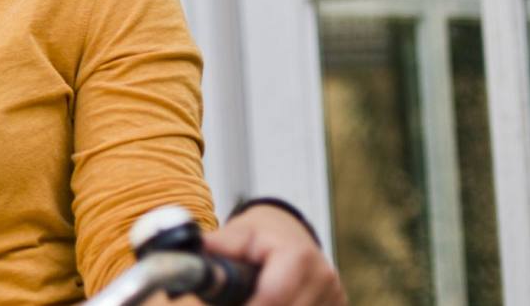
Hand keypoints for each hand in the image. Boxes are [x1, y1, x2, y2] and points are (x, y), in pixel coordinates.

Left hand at [200, 204, 343, 304]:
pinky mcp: (338, 305)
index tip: (229, 305)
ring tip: (250, 297)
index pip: (273, 298)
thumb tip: (191, 251)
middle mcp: (323, 277)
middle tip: (236, 302)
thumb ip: (219, 246)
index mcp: (298, 257)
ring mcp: (334, 295)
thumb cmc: (259, 234)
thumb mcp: (237, 234)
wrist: (287, 231)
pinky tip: (269, 300)